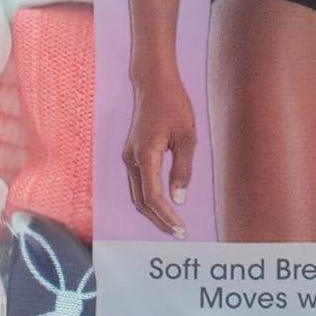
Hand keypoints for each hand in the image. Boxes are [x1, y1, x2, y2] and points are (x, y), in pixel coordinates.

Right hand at [123, 68, 195, 237]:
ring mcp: (128, 157)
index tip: (181, 229)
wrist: (154, 83)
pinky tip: (163, 204)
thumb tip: (179, 198)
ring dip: (153, 211)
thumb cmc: (173, 105)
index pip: (153, 197)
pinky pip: (137, 184)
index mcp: (145, 155)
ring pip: (137, 194)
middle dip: (159, 220)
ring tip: (173, 223)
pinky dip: (149, 199)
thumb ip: (182, 169)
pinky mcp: (131, 154)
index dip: (167, 216)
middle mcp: (131, 159)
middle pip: (141, 201)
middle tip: (179, 232)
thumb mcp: (186, 136)